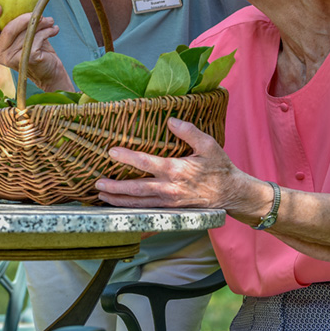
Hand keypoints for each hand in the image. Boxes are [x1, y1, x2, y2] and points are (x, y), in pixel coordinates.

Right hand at [0, 5, 72, 91]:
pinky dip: (47, 32)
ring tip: (50, 21)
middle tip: (40, 13)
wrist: (50, 71)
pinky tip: (53, 30)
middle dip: (26, 18)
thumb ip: (19, 19)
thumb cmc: (36, 48)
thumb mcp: (24, 32)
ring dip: (41, 24)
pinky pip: (36, 39)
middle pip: (8, 29)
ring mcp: (11, 58)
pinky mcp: (26, 60)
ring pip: (25, 34)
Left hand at [96, 118, 254, 211]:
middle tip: (97, 183)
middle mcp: (170, 189)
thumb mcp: (208, 145)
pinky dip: (132, 209)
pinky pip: (147, 211)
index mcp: (176, 170)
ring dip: (119, 200)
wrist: (232, 194)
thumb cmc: (220, 168)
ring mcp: (170, 203)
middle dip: (115, 187)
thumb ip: (189, 131)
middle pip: (136, 189)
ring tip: (102, 195)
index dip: (127, 157)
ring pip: (139, 204)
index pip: (146, 163)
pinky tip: (121, 206)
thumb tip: (170, 119)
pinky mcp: (171, 211)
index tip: (111, 152)